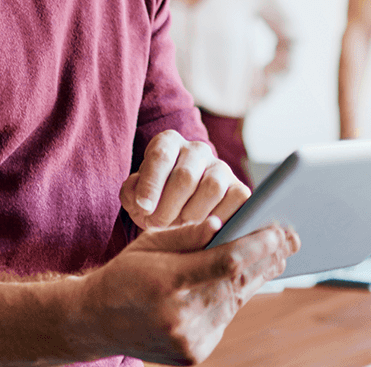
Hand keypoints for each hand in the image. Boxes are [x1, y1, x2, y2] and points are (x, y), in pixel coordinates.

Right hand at [77, 216, 300, 364]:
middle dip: (268, 258)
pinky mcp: (194, 354)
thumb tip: (222, 224)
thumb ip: (186, 233)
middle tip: (290, 239)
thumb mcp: (149, 241)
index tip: (279, 229)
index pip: (227, 262)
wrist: (96, 322)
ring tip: (275, 254)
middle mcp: (180, 316)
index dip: (258, 245)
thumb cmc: (125, 274)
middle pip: (238, 283)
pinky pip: (224, 319)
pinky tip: (243, 279)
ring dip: (257, 277)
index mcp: (167, 282)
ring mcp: (188, 340)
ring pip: (235, 301)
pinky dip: (234, 298)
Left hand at [120, 130, 250, 229]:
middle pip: (186, 176)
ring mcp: (220, 167)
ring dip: (192, 214)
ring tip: (180, 226)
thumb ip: (132, 194)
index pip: (161, 156)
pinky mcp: (239, 187)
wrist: (177, 212)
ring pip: (212, 187)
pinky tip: (203, 227)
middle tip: (157, 225)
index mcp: (168, 143)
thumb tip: (141, 200)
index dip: (151, 184)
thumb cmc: (154, 202)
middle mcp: (196, 149)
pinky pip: (236, 200)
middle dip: (168, 207)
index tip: (143, 208)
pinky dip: (219, 218)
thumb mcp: (135, 196)